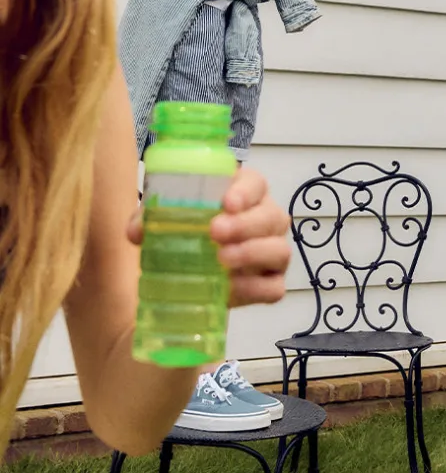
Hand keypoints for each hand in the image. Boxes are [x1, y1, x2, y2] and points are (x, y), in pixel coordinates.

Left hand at [128, 168, 290, 306]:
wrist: (192, 275)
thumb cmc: (186, 236)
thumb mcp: (164, 222)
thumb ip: (150, 219)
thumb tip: (138, 230)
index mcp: (245, 196)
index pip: (257, 184)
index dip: (246, 192)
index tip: (226, 202)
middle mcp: (266, 221)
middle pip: (273, 216)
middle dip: (245, 223)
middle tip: (215, 232)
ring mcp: (272, 253)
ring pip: (280, 250)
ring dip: (252, 253)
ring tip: (221, 259)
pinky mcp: (271, 284)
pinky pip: (274, 287)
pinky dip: (255, 288)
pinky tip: (230, 287)